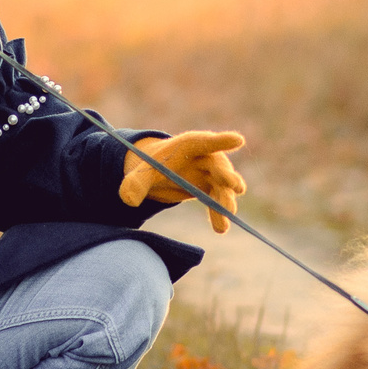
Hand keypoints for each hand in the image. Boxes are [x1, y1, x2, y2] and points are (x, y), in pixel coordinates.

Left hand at [119, 130, 247, 231]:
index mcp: (189, 145)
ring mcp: (212, 174)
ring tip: (223, 221)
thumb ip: (134, 183)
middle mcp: (206, 157)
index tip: (238, 140)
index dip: (221, 141)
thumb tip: (129, 200)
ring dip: (225, 202)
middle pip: (219, 167)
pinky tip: (220, 228)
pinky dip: (219, 213)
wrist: (159, 174)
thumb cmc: (152, 166)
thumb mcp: (140, 173)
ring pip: (223, 188)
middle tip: (236, 187)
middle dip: (227, 177)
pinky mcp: (213, 189)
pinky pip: (218, 201)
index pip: (206, 141)